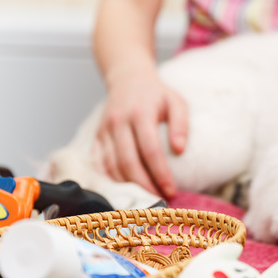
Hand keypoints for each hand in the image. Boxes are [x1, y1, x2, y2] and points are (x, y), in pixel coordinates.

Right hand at [93, 69, 187, 198]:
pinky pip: (100, 163)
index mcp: (140, 114)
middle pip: (128, 162)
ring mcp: (104, 130)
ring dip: (128, 186)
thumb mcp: (176, 102)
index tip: (171, 190)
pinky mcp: (96, 136)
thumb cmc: (156, 94)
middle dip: (143, 185)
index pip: (150, 150)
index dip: (160, 173)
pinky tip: (125, 189)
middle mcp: (118, 122)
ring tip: (146, 197)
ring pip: (112, 166)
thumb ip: (181, 124)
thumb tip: (180, 150)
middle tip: (159, 199)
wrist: (128, 78)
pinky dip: (111, 179)